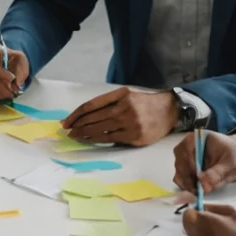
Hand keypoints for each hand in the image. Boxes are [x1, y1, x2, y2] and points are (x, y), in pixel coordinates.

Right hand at [0, 46, 28, 101]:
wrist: (0, 61)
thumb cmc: (8, 59)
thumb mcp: (19, 58)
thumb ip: (22, 68)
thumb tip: (18, 82)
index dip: (3, 75)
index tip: (12, 79)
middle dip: (2, 88)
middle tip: (12, 93)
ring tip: (8, 95)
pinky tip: (0, 95)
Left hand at [61, 87, 177, 146]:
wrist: (169, 111)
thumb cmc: (143, 103)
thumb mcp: (125, 95)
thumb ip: (107, 102)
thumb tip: (84, 115)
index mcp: (120, 95)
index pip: (91, 105)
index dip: (76, 114)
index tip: (66, 120)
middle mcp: (124, 108)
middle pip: (93, 119)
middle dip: (77, 125)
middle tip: (67, 130)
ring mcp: (130, 123)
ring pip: (100, 130)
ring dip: (84, 134)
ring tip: (75, 136)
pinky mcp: (135, 136)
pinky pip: (110, 139)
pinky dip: (97, 139)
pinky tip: (89, 139)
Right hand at [172, 129, 235, 198]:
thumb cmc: (234, 156)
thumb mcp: (230, 164)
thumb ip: (217, 173)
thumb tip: (203, 185)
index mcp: (195, 138)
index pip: (185, 150)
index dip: (190, 164)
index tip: (199, 177)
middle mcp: (185, 148)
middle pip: (180, 164)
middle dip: (190, 178)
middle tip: (200, 190)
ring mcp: (183, 159)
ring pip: (179, 173)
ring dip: (188, 184)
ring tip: (201, 191)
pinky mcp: (184, 170)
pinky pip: (181, 180)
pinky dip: (188, 187)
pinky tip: (199, 190)